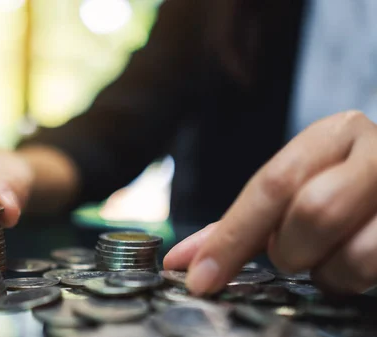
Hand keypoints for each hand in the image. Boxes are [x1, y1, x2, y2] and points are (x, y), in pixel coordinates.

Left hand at [164, 111, 376, 294]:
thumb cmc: (340, 187)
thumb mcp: (294, 190)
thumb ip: (241, 223)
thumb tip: (183, 260)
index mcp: (333, 134)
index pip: (271, 184)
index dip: (230, 238)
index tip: (199, 277)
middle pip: (313, 213)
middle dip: (289, 250)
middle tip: (290, 252)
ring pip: (353, 254)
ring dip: (325, 272)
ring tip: (326, 257)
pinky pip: (376, 270)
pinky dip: (351, 279)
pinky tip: (350, 262)